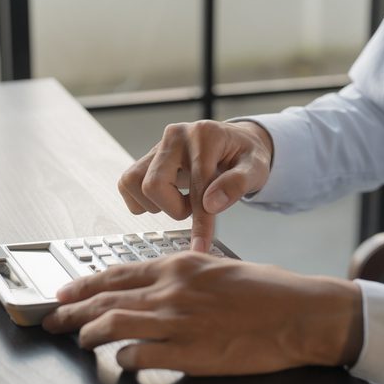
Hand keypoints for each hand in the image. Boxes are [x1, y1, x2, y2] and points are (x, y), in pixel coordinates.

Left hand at [41, 253, 362, 374]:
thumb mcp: (220, 269)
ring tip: (78, 341)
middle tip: (54, 320)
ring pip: (111, 326)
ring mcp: (177, 322)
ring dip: (88, 334)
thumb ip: (185, 277)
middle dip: (72, 311)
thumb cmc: (269, 291)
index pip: (117, 273)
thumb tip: (158, 290)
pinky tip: (119, 361)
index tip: (65, 292)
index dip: (84, 284)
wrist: (299, 314)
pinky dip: (121, 359)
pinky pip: (137, 356)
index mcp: (179, 266)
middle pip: (105, 299)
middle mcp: (171, 290)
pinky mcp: (187, 354)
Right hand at [117, 120, 272, 252]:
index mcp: (205, 136)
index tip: (200, 247)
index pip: (197, 185)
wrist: (235, 142)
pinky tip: (166, 199)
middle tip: (193, 208)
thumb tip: (211, 204)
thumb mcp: (256, 168)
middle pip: (153, 185)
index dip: (200, 222)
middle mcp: (176, 135)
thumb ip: (237, 184)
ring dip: (155, 204)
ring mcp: (158, 145)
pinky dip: (142, 200)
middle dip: (173, 208)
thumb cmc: (245, 157)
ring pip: (133, 183)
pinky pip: (127, 183)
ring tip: (180, 201)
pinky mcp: (147, 157)